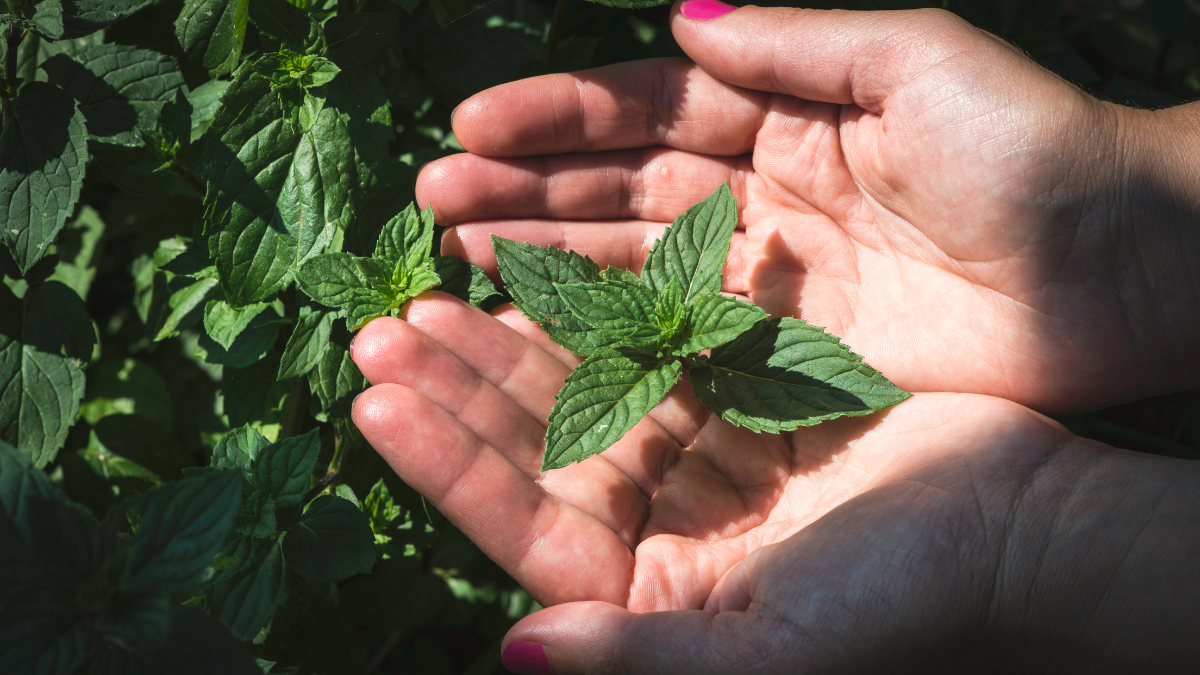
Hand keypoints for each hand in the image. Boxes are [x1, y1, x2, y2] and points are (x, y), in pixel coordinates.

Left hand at [351, 298, 1199, 672]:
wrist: (1016, 524)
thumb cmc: (900, 599)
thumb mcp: (766, 649)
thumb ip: (638, 660)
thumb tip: (513, 655)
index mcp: (646, 597)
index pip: (524, 532)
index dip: (449, 471)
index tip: (377, 408)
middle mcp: (653, 531)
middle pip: (533, 455)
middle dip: (456, 395)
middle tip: (381, 331)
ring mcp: (688, 460)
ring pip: (573, 396)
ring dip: (505, 347)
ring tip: (434, 295)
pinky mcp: (727, 402)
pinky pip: (639, 352)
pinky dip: (588, 316)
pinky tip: (534, 276)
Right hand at [418, 4, 1199, 412]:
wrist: (1123, 271)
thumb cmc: (1032, 150)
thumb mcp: (916, 65)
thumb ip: (799, 46)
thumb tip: (682, 17)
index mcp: (787, 112)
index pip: (648, 107)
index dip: (559, 113)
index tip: (471, 123)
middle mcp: (762, 188)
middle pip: (620, 184)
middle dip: (527, 186)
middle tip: (433, 197)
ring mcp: (769, 273)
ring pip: (634, 259)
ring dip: (547, 252)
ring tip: (460, 250)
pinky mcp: (786, 349)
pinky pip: (681, 333)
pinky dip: (610, 327)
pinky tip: (541, 322)